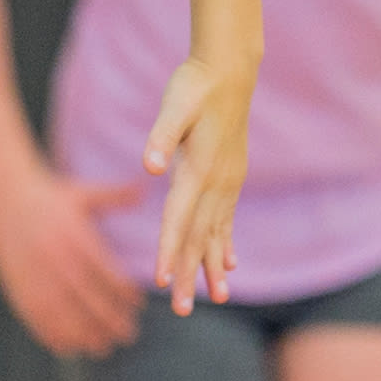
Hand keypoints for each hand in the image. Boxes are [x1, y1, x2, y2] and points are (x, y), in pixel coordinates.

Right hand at [0, 167, 143, 357]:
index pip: (109, 275)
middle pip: (91, 301)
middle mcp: (57, 260)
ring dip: (87, 336)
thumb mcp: (82, 194)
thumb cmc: (46, 196)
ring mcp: (36, 277)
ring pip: (66, 316)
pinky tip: (69, 347)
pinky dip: (54, 337)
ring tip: (104, 348)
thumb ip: (115, 197)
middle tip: (130, 335)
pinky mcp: (18, 288)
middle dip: (113, 323)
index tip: (138, 306)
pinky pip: (38, 319)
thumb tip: (147, 190)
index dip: (126, 296)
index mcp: (76, 238)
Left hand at [140, 55, 254, 313]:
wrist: (230, 69)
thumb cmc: (195, 84)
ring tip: (216, 300)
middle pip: (199, 236)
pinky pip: (227, 219)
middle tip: (181, 310)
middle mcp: (218, 182)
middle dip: (189, 274)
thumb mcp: (174, 105)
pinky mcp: (230, 176)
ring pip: (216, 233)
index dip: (168, 250)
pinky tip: (227, 264)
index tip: (160, 280)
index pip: (179, 218)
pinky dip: (225, 243)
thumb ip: (161, 136)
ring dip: (211, 267)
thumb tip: (149, 164)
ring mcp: (228, 181)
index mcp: (200, 169)